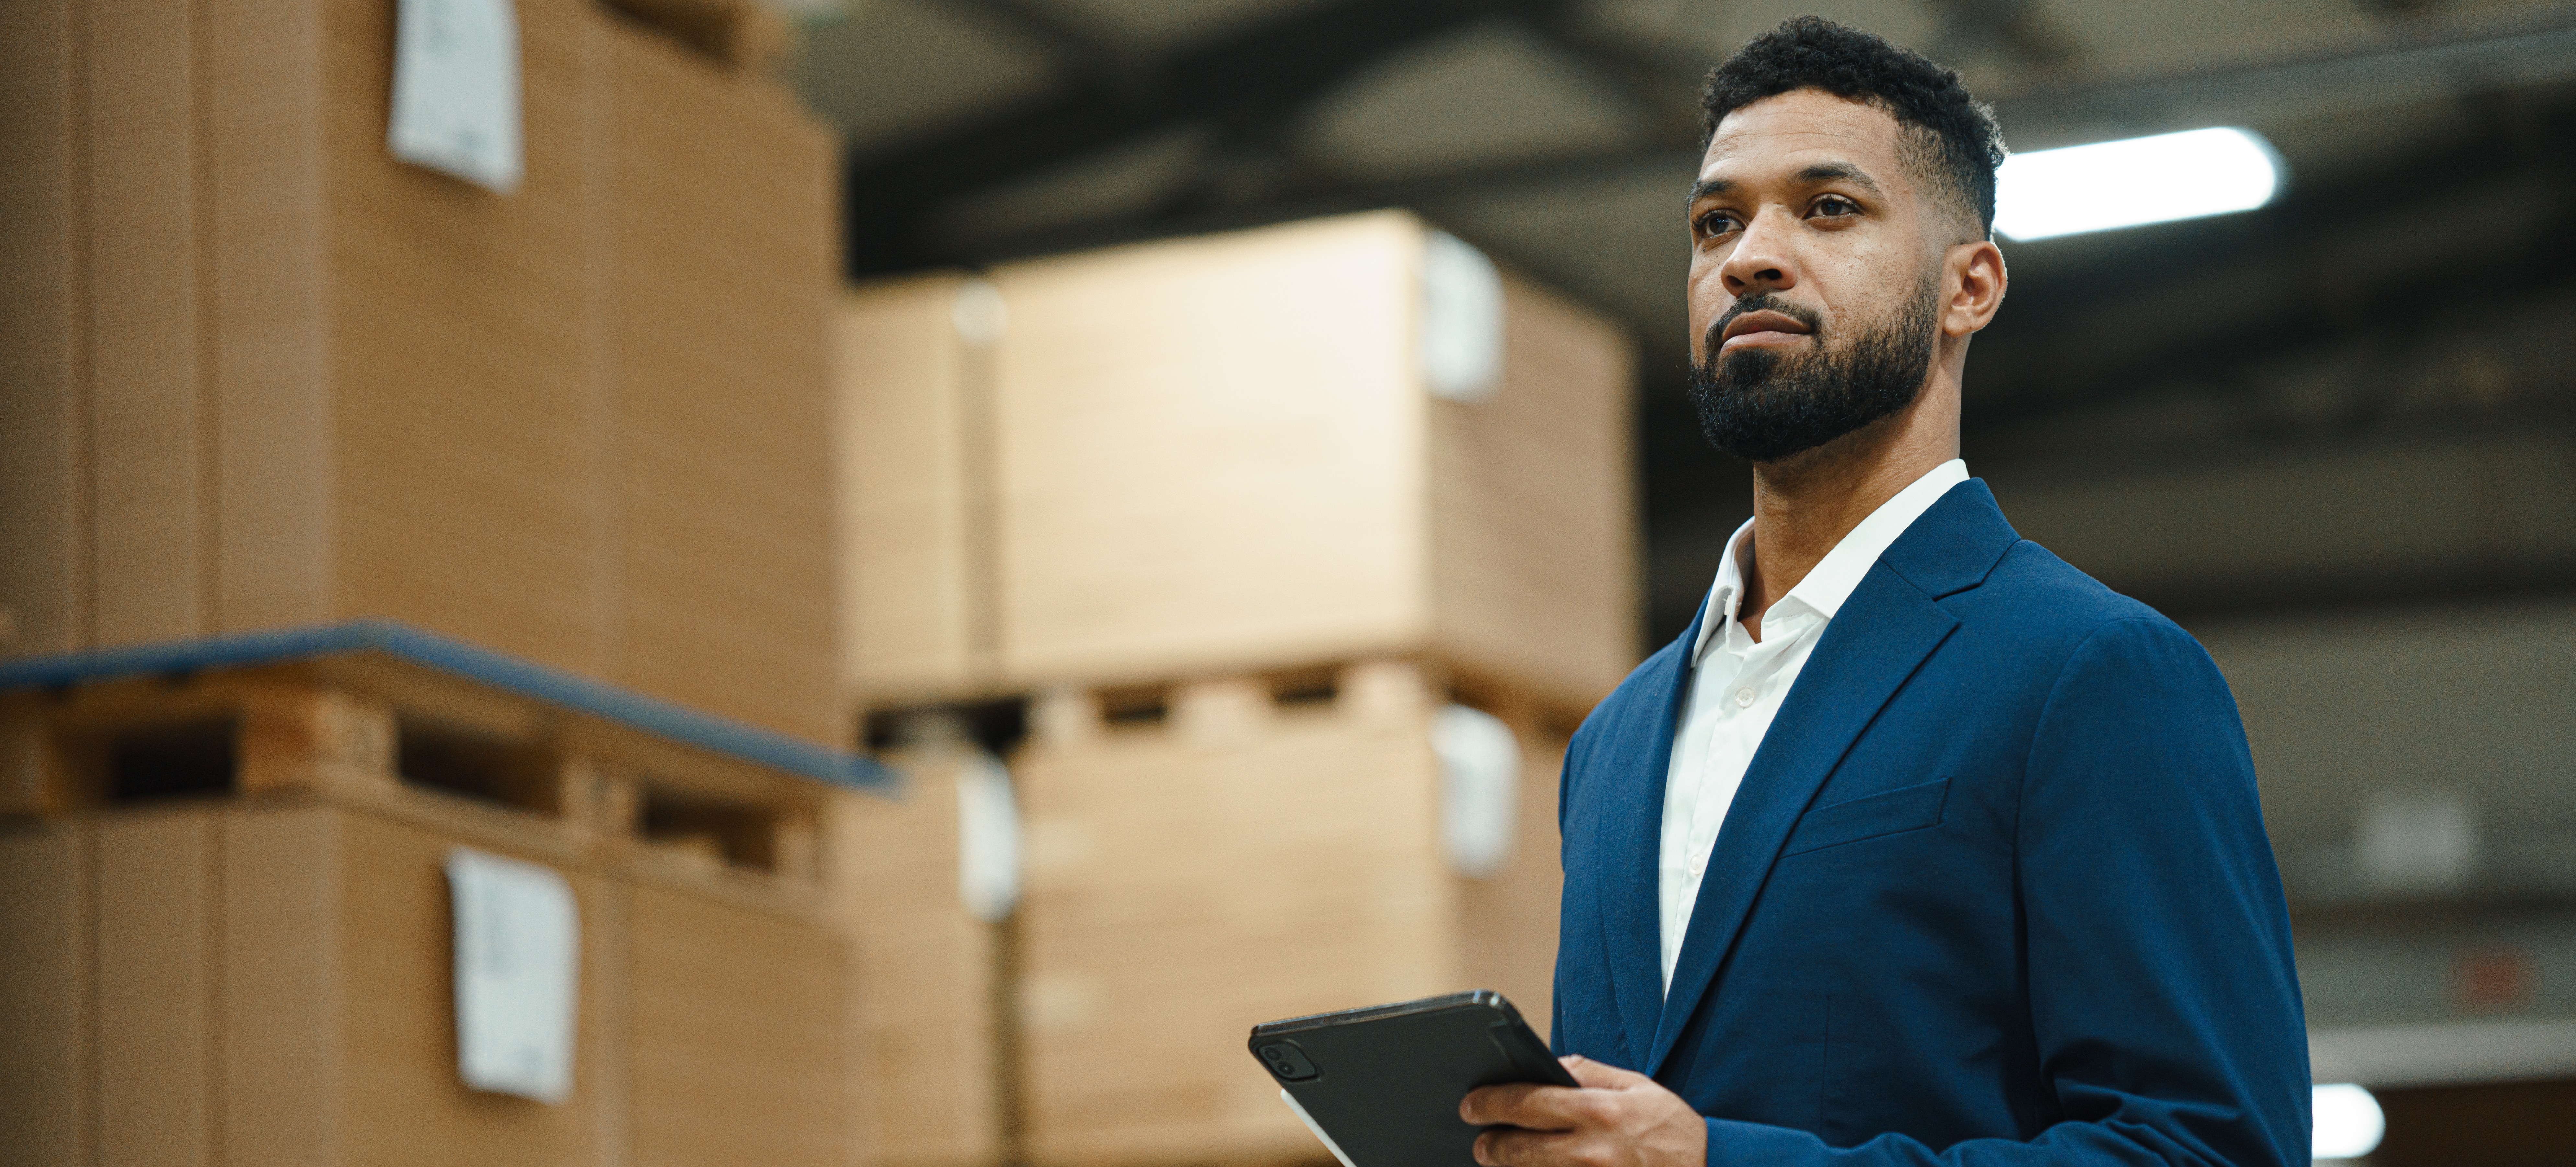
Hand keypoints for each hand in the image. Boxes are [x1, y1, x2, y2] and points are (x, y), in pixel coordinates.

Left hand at [1459, 1055, 1707, 1166]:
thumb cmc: (1671, 1128)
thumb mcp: (1637, 1086)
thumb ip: (1589, 1072)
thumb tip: (1549, 1064)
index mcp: (1599, 1112)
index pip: (1528, 1103)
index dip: (1491, 1103)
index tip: (1471, 1105)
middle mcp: (1591, 1152)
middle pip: (1520, 1149)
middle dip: (1490, 1145)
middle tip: (1480, 1141)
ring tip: (1500, 1160)